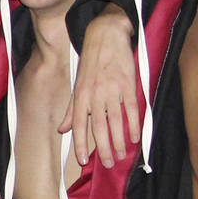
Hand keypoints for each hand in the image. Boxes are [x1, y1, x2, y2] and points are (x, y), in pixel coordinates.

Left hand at [60, 10, 140, 165]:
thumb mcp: (77, 85)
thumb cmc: (90, 62)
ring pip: (115, 120)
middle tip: (107, 163)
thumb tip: (63, 130)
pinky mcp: (128, 83)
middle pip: (99, 127)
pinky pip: (131, 108)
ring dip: (118, 140)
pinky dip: (133, 124)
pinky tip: (134, 137)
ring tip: (120, 155)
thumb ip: (71, 110)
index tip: (83, 160)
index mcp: (81, 95)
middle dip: (103, 148)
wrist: (105, 35)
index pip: (79, 125)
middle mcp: (95, 94)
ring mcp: (112, 89)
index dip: (80, 144)